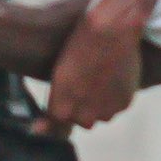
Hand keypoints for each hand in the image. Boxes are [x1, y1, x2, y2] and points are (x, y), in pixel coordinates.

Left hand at [44, 0, 142, 133]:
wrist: (111, 28)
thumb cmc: (78, 45)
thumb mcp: (59, 75)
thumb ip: (54, 106)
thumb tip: (37, 131)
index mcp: (61, 109)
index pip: (57, 123)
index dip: (63, 105)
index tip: (68, 91)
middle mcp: (83, 116)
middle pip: (81, 120)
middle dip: (83, 105)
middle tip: (85, 79)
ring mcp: (106, 111)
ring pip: (101, 114)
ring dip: (100, 101)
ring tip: (101, 74)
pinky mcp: (124, 103)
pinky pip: (117, 105)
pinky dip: (115, 94)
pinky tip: (114, 73)